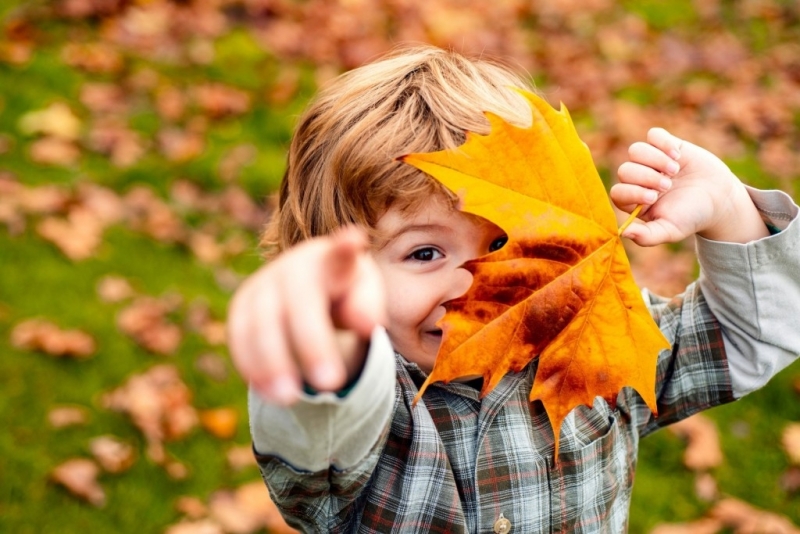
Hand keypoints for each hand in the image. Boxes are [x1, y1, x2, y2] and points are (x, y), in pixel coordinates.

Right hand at [227, 226, 385, 404]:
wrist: (309, 289)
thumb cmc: (344, 293)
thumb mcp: (364, 297)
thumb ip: (368, 307)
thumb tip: (366, 324)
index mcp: (331, 259)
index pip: (340, 251)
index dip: (345, 247)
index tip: (355, 240)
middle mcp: (292, 266)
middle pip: (299, 300)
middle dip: (313, 343)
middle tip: (331, 383)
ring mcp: (262, 285)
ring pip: (260, 321)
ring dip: (273, 363)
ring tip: (291, 399)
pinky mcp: (241, 307)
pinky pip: (239, 336)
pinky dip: (253, 366)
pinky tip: (270, 393)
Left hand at [611, 127, 768, 245]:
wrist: (719, 199)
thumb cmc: (692, 217)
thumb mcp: (670, 231)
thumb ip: (647, 236)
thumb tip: (623, 233)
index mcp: (634, 201)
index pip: (618, 192)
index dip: (632, 192)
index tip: (654, 197)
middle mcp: (638, 180)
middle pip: (625, 170)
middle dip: (646, 177)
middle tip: (667, 185)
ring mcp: (651, 161)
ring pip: (636, 150)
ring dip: (655, 159)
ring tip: (674, 170)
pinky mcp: (666, 145)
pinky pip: (653, 135)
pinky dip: (664, 143)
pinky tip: (678, 156)